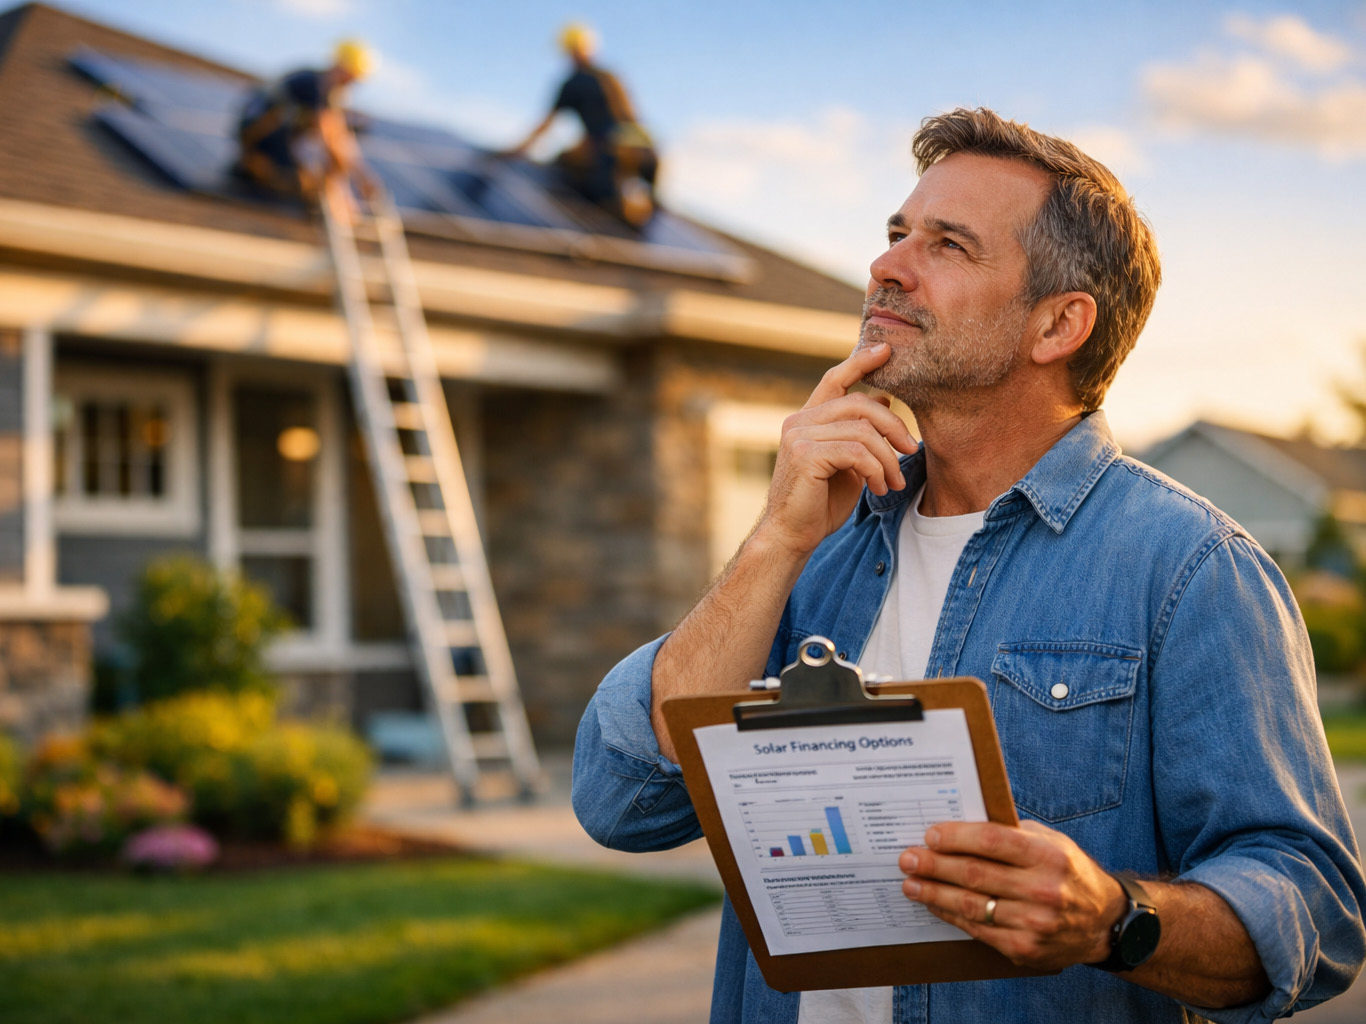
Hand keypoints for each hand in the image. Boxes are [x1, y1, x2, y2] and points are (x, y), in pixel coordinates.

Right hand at [754, 343, 917, 557]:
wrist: (792, 536)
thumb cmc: (819, 504)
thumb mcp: (847, 463)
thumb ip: (860, 434)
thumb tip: (885, 399)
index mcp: (807, 420)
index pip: (834, 379)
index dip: (860, 362)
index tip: (886, 349)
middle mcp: (799, 422)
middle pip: (858, 403)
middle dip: (893, 425)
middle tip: (912, 448)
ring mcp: (799, 437)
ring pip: (861, 430)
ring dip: (887, 457)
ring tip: (894, 481)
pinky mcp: (805, 456)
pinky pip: (855, 451)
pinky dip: (875, 469)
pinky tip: (878, 488)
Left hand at [899, 820, 1125, 969]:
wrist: (1103, 923)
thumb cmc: (1068, 872)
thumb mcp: (1051, 842)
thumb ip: (1012, 833)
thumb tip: (960, 822)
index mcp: (1049, 856)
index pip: (993, 841)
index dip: (957, 837)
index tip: (930, 835)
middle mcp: (1044, 890)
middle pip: (975, 874)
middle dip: (934, 865)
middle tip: (908, 858)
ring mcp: (1034, 924)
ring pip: (972, 905)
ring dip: (934, 893)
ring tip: (910, 883)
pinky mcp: (1024, 949)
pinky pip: (978, 930)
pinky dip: (951, 915)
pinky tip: (934, 903)